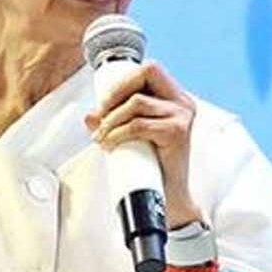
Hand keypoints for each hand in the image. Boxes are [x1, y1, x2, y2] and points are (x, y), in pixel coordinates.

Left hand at [84, 61, 202, 228]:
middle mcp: (182, 103)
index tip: (104, 103)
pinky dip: (117, 133)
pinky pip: (138, 125)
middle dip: (116, 92)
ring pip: (137, 102)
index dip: (123, 82)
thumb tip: (88, 116)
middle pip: (147, 73)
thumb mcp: (131, 138)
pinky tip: (109, 144)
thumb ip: (111, 123)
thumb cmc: (152, 168)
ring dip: (111, 120)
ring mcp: (182, 117)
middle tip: (100, 115)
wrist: (169, 201)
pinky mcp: (177, 133)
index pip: (149, 70)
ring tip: (101, 137)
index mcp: (175, 99)